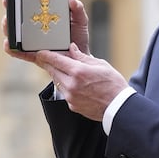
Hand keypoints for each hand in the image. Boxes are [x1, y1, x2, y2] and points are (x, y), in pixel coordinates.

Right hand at [1, 0, 90, 63]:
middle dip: (10, 10)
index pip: (28, 5)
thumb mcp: (80, 21)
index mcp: (44, 16)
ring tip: (7, 22)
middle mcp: (34, 28)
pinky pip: (19, 53)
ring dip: (8, 27)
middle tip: (8, 4)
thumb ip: (78, 10)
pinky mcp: (33, 56)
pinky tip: (8, 44)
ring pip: (14, 34)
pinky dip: (12, 49)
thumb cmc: (78, 38)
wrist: (81, 60)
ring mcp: (32, 42)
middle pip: (17, 18)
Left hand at [2, 0, 127, 118]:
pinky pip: (65, 93)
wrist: (119, 108)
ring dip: (58, 75)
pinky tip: (77, 85)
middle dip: (49, 63)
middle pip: (52, 70)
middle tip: (45, 57)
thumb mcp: (100, 65)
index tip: (39, 51)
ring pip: (57, 82)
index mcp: (78, 72)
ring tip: (66, 71)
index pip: (54, 60)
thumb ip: (82, 57)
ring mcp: (70, 97)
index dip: (44, 54)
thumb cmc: (113, 85)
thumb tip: (71, 49)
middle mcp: (71, 85)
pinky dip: (67, 86)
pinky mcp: (72, 106)